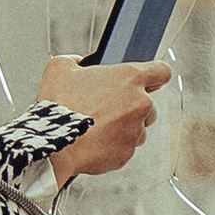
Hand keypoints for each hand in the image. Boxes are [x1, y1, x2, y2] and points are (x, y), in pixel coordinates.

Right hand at [37, 55, 172, 186]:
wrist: (53, 142)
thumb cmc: (58, 105)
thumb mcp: (59, 68)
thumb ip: (76, 60)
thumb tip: (79, 63)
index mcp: (130, 77)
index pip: (162, 71)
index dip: (155, 76)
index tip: (150, 81)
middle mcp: (140, 103)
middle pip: (149, 105)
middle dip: (131, 107)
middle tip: (105, 109)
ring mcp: (135, 131)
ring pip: (138, 129)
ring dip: (123, 128)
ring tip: (96, 128)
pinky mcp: (127, 153)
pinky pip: (124, 148)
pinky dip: (112, 147)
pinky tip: (92, 142)